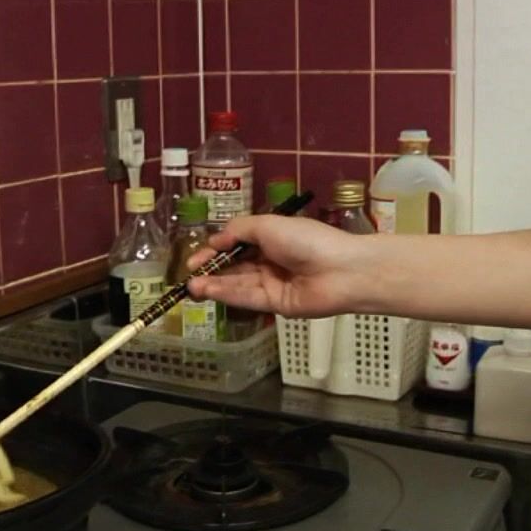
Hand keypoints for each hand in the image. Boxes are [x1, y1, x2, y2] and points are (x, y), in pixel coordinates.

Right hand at [186, 216, 371, 317]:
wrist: (342, 270)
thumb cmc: (307, 239)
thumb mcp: (268, 225)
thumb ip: (237, 231)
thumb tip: (214, 241)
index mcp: (271, 238)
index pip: (236, 245)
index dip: (215, 250)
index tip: (195, 257)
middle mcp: (271, 261)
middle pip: (234, 267)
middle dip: (211, 271)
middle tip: (189, 275)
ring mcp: (273, 284)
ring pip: (238, 285)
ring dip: (214, 285)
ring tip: (191, 286)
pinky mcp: (276, 305)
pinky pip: (248, 299)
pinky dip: (227, 295)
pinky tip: (208, 291)